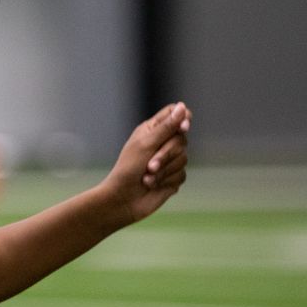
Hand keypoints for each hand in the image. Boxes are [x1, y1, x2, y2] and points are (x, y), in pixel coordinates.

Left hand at [104, 101, 191, 223]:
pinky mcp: (173, 177)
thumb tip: (183, 107)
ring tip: (147, 178)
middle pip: (181, 139)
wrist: (123, 199)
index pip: (175, 115)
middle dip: (166, 155)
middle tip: (149, 166)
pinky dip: (166, 181)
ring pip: (183, 159)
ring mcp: (169, 161)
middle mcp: (162, 143)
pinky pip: (182, 174)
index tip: (183, 128)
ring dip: (164, 171)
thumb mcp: (146, 145)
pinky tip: (153, 185)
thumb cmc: (128, 169)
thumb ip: (166, 127)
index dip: (183, 119)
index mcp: (152, 130)